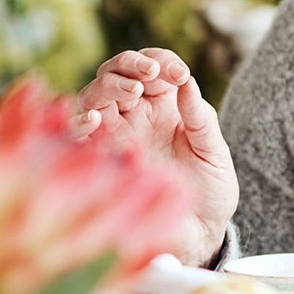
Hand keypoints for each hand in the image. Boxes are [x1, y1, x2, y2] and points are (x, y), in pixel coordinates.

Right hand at [73, 49, 237, 266]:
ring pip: (94, 96)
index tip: (178, 73)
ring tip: (132, 93)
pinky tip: (96, 120)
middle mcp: (135, 115)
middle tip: (149, 76)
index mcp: (164, 104)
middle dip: (129, 66)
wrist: (199, 231)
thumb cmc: (210, 189)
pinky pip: (79, 135)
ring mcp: (115, 135)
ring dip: (109, 86)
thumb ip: (200, 117)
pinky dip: (81, 121)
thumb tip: (185, 81)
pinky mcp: (101, 160)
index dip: (159, 61)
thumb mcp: (213, 150)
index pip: (151, 67)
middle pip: (115, 73)